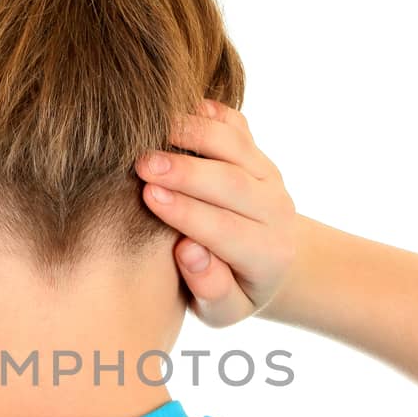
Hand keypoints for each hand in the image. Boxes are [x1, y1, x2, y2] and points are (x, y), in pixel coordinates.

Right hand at [136, 100, 296, 327]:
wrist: (271, 263)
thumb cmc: (235, 290)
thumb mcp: (225, 310)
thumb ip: (212, 289)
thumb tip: (189, 251)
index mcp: (269, 255)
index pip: (226, 230)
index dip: (187, 212)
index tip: (148, 197)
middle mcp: (276, 211)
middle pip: (232, 183)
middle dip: (186, 171)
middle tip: (141, 163)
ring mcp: (269, 177)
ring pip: (236, 146)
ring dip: (193, 133)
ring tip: (151, 130)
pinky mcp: (258, 154)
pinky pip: (236, 127)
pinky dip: (209, 113)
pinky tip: (177, 106)